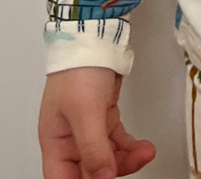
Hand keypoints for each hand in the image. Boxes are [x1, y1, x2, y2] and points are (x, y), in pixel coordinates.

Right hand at [39, 66, 156, 178]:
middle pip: (88, 172)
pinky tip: (143, 146)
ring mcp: (87, 127)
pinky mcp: (103, 116)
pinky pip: (116, 142)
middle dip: (111, 172)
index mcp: (55, 141)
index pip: (62, 178)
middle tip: (133, 163)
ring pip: (106, 158)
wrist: (95, 37)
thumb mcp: (85, 111)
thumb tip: (103, 177)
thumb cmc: (79, 68)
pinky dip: (130, 146)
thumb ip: (93, 147)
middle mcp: (69, 138)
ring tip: (145, 152)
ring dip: (126, 159)